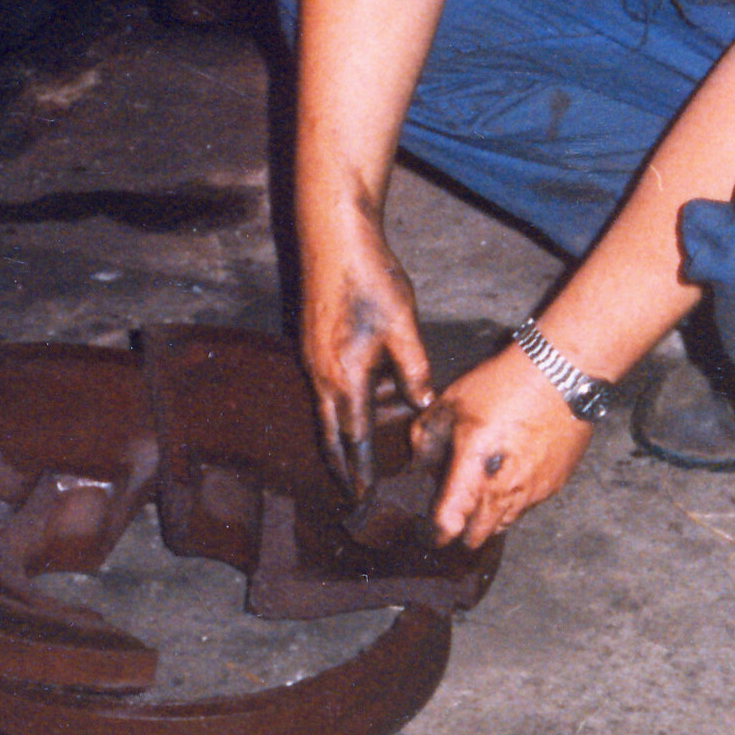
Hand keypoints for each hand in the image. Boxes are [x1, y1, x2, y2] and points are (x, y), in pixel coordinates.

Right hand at [300, 228, 433, 494]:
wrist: (332, 237)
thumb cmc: (369, 278)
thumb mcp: (403, 325)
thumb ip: (414, 369)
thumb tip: (422, 404)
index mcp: (344, 377)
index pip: (353, 438)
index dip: (359, 470)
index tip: (362, 498)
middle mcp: (321, 373)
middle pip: (329, 432)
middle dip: (339, 465)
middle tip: (350, 492)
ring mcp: (312, 357)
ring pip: (326, 408)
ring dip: (340, 434)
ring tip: (356, 455)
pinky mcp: (312, 340)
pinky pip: (324, 386)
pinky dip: (338, 406)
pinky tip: (358, 400)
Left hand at [417, 344, 593, 546]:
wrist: (561, 374)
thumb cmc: (506, 385)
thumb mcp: (453, 402)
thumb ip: (427, 435)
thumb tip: (419, 460)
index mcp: (474, 474)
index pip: (449, 524)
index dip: (436, 532)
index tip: (431, 532)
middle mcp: (505, 492)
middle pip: (479, 536)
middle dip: (464, 532)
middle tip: (455, 519)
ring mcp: (534, 492)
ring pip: (505, 523)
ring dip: (490, 518)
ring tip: (481, 499)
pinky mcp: (555, 485)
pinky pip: (528, 506)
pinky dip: (515, 501)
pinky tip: (510, 478)